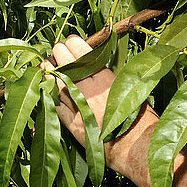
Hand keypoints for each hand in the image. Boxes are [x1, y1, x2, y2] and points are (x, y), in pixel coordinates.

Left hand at [41, 34, 157, 178]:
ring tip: (46, 64)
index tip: (71, 40)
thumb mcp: (132, 91)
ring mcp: (78, 109)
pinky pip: (56, 107)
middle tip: (56, 48)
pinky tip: (46, 88)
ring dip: (51, 74)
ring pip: (58, 86)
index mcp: (107, 82)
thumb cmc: (140, 118)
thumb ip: (113, 80)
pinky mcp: (72, 125)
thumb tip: (100, 68)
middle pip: (69, 69)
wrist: (135, 146)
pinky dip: (50, 96)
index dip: (76, 46)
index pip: (85, 58)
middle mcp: (90, 94)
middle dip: (60, 55)